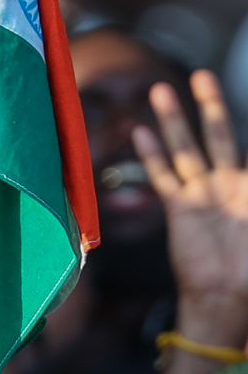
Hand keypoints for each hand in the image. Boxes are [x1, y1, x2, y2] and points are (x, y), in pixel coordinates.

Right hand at [133, 71, 247, 343]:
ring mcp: (201, 196)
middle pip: (217, 136)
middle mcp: (226, 186)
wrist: (226, 297)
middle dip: (210, 106)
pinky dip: (152, 155)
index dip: (231, 123)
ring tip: (161, 91)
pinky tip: (142, 132)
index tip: (218, 91)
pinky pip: (163, 177)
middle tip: (201, 76)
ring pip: (186, 149)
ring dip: (174, 121)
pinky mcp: (179, 210)